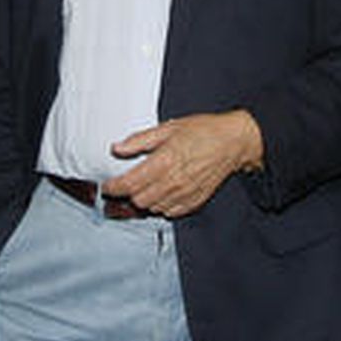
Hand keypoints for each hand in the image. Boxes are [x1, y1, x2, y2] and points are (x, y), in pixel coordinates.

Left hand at [101, 110, 262, 217]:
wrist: (233, 142)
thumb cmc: (202, 131)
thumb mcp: (168, 128)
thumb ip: (140, 141)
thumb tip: (117, 148)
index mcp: (163, 161)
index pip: (128, 184)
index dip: (113, 187)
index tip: (107, 186)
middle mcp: (172, 182)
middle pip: (138, 200)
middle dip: (128, 194)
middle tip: (126, 184)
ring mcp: (184, 194)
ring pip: (152, 208)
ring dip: (145, 200)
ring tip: (146, 186)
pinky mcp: (194, 201)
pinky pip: (170, 212)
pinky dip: (161, 205)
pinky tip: (163, 192)